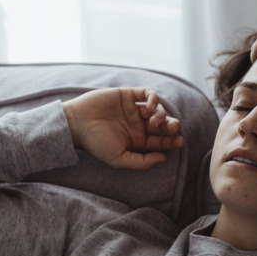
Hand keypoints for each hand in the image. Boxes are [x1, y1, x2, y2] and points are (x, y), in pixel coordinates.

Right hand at [62, 87, 183, 169]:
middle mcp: (138, 125)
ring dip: (162, 114)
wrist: (77, 124)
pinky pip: (147, 93)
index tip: (179, 142)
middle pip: (163, 125)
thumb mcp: (120, 159)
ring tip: (155, 121)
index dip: (172, 141)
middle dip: (172, 127)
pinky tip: (150, 106)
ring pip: (157, 109)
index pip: (160, 142)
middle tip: (174, 129)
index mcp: (138, 142)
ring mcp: (133, 109)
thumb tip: (165, 159)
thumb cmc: (96, 144)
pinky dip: (153, 98)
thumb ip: (142, 162)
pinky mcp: (128, 95)